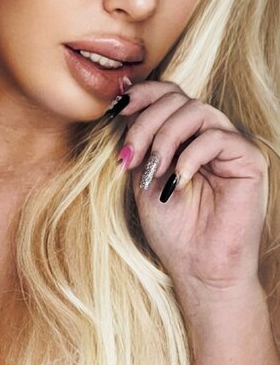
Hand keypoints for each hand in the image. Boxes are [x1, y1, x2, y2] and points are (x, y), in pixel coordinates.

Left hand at [116, 80, 268, 297]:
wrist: (198, 270)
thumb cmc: (173, 230)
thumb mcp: (143, 177)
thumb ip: (138, 142)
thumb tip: (122, 100)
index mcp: (186, 136)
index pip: (168, 94)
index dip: (142, 95)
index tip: (114, 111)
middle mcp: (210, 135)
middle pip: (178, 98)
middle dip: (145, 124)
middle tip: (129, 158)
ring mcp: (231, 146)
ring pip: (196, 111)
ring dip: (164, 138)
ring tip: (152, 172)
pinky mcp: (250, 160)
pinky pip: (217, 138)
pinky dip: (189, 157)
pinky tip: (176, 182)